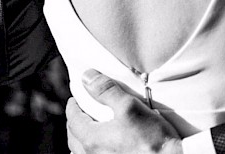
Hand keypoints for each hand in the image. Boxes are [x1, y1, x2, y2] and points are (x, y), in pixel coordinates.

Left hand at [67, 69, 182, 153]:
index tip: (75, 98)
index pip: (73, 119)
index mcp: (91, 139)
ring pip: (80, 152)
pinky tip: (100, 148)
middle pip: (73, 137)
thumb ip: (106, 90)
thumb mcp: (129, 106)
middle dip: (74, 122)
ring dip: (80, 139)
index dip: (73, 106)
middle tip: (81, 111)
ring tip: (88, 130)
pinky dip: (89, 152)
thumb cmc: (151, 137)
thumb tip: (87, 77)